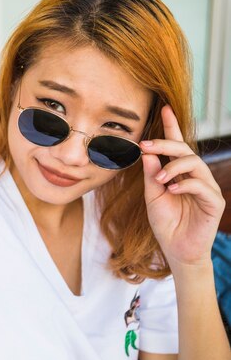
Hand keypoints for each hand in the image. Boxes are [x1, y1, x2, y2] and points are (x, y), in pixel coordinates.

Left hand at [140, 105, 224, 268]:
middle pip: (184, 150)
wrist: (176, 250)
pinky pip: (202, 185)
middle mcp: (194, 176)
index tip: (164, 108)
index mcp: (178, 173)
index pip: (176, 145)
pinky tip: (171, 189)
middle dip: (164, 144)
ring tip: (159, 178)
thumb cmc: (165, 223)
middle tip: (145, 145)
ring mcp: (206, 187)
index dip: (171, 127)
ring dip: (173, 166)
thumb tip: (147, 153)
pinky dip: (185, 184)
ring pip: (194, 163)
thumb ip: (151, 176)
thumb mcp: (152, 197)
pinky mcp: (214, 201)